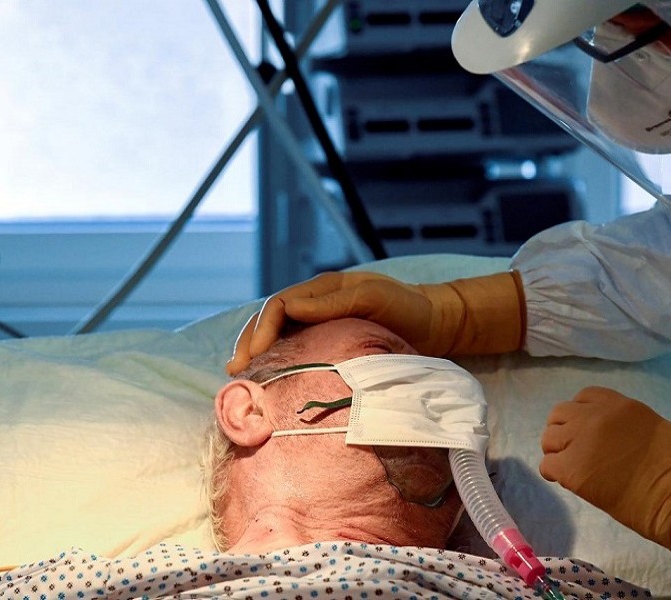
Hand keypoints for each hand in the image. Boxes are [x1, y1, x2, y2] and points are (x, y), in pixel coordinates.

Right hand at [226, 270, 525, 374]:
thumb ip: (333, 301)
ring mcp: (321, 324)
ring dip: (259, 355)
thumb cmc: (408, 309)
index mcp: (324, 289)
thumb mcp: (374, 298)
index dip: (261, 330)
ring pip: (278, 336)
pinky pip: (296, 349)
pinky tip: (270, 380)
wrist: (435, 325)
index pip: (279, 306)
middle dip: (250, 344)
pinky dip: (278, 363)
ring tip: (242, 378)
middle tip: (235, 372)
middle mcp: (317, 304)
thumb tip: (289, 307)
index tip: (252, 358)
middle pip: (270, 320)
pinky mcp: (329, 343)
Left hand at [540, 387, 670, 564]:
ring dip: (556, 451)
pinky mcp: (572, 469)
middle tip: (574, 449)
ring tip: (570, 466)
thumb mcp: (652, 426)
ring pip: (548, 438)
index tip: (586, 430)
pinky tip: (568, 481)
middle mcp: (594, 416)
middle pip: (560, 413)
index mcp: (619, 404)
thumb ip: (626, 423)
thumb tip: (614, 434)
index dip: (581, 414)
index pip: (585, 396)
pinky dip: (554, 473)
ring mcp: (580, 441)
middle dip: (563, 430)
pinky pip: (547, 465)